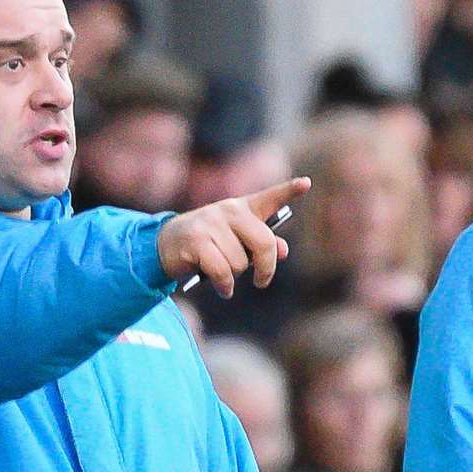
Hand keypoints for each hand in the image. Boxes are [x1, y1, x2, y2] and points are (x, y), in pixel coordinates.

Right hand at [158, 177, 310, 297]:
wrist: (166, 245)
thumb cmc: (208, 244)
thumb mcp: (236, 243)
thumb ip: (261, 245)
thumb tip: (283, 251)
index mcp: (242, 208)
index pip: (270, 197)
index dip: (289, 190)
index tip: (306, 183)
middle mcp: (229, 210)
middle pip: (264, 242)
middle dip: (266, 268)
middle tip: (261, 281)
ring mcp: (211, 223)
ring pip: (241, 263)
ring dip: (234, 276)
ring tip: (222, 273)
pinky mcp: (196, 241)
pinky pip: (223, 272)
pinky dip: (224, 286)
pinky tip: (223, 288)